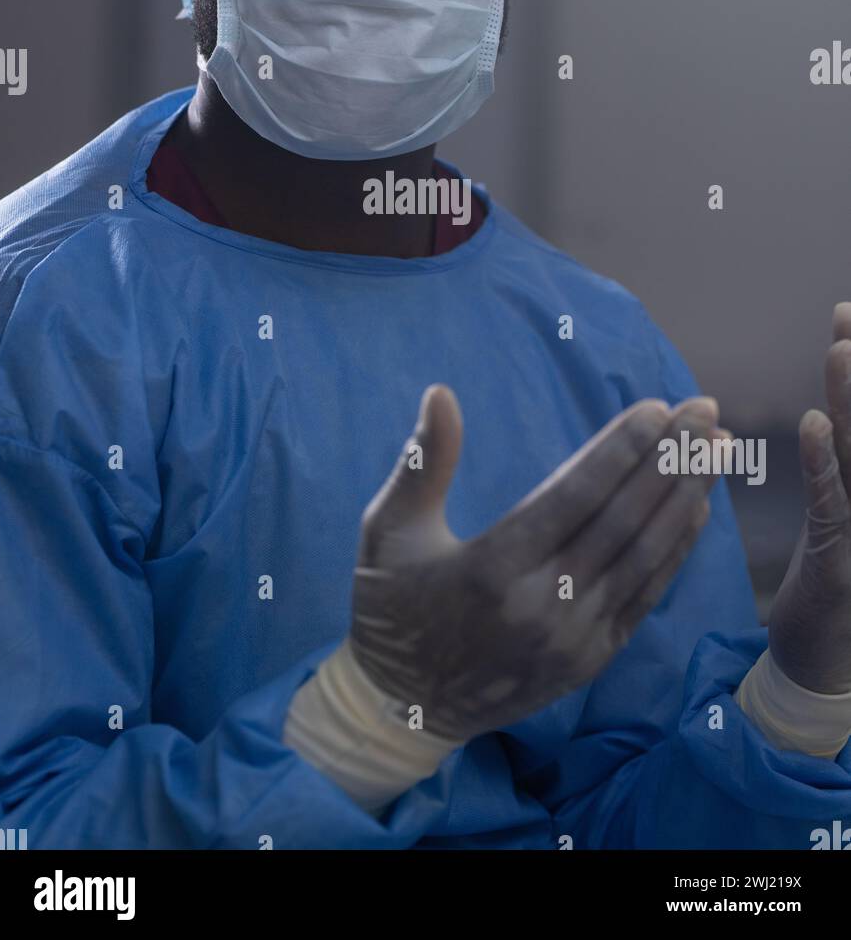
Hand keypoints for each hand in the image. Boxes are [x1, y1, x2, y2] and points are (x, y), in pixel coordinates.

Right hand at [349, 385, 718, 739]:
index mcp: (490, 568)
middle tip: (705, 411)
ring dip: (685, 498)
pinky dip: (675, 551)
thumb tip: (441, 394)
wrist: (403, 710)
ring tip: (716, 449)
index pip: (574, 496)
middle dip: (670, 459)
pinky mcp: (589, 660)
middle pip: (621, 520)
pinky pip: (644, 596)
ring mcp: (571, 638)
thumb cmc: (391, 607)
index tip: (658, 408)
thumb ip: (421, 462)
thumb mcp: (386, 531)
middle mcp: (540, 605)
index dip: (620, 450)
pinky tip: (696, 508)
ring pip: (643, 556)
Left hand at [768, 304, 850, 694]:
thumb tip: (830, 416)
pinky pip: (835, 505)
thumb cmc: (835, 581)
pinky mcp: (845, 560)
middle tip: (846, 314)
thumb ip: (838, 465)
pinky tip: (815, 425)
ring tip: (839, 348)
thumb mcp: (838, 514)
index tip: (845, 314)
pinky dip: (824, 465)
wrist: (825, 662)